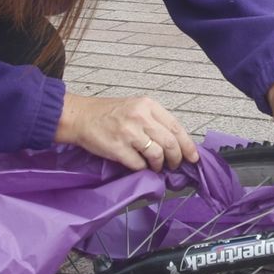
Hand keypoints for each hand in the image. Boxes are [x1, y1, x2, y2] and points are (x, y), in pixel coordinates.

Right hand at [55, 93, 198, 172]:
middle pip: (170, 143)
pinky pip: (139, 165)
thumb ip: (154, 121)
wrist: (80, 117)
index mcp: (148, 105)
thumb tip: (175, 143)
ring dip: (159, 165)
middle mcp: (140, 117)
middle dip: (176, 158)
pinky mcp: (118, 148)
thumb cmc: (107, 113)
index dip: (187, 145)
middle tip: (174, 165)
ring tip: (156, 166)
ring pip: (157, 155)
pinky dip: (142, 169)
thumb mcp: (135, 107)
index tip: (193, 157)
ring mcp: (129, 133)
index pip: (176, 127)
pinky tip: (139, 166)